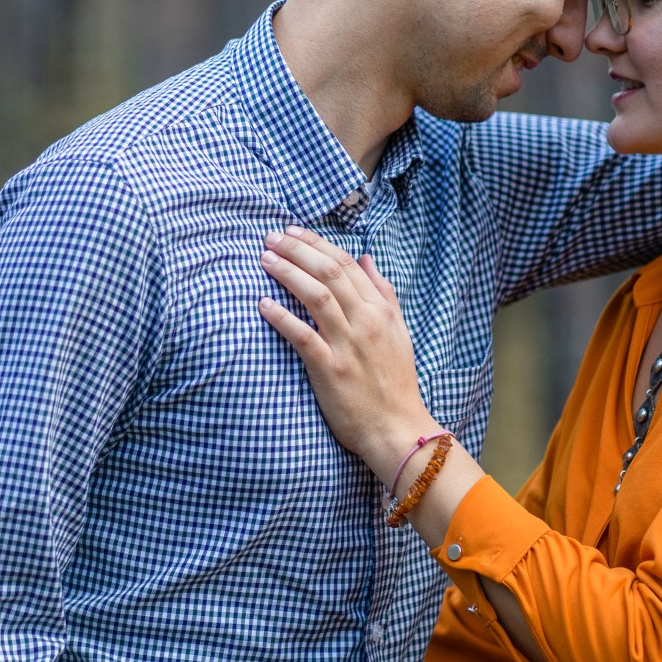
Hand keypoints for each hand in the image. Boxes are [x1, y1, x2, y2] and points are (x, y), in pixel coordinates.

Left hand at [256, 226, 438, 483]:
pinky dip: (282, 317)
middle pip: (329, 272)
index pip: (346, 264)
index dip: (316, 244)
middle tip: (270, 237)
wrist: (397, 429)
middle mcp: (365, 322)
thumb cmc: (395, 383)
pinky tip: (262, 304)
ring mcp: (348, 345)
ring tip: (264, 260)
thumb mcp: (399, 332)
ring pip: (316, 296)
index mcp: (380, 311)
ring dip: (287, 273)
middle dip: (297, 250)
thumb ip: (383, 293)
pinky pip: (302, 336)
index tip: (292, 232)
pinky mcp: (331, 370)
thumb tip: (367, 258)